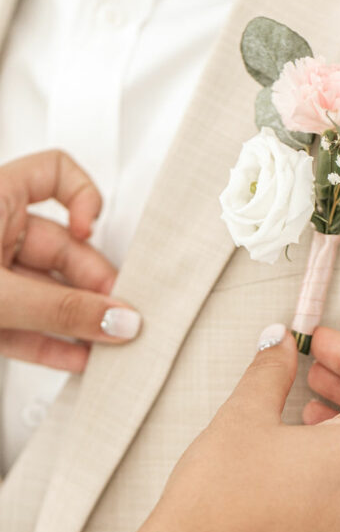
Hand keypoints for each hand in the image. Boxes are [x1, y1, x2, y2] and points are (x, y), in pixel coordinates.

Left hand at [0, 150, 141, 371]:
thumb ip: (58, 309)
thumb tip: (117, 319)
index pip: (54, 172)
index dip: (83, 197)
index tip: (93, 231)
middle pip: (63, 249)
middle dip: (94, 286)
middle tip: (121, 316)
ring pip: (48, 293)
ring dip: (80, 322)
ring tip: (109, 344)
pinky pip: (27, 325)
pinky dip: (53, 343)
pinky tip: (77, 359)